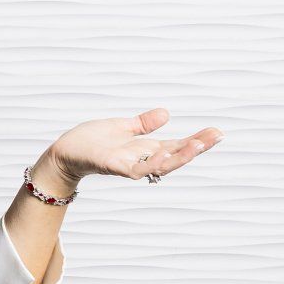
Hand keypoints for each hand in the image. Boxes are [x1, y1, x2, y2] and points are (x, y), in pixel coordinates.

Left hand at [47, 108, 222, 186]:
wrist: (66, 152)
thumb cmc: (91, 142)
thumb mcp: (123, 128)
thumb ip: (143, 124)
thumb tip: (166, 114)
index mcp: (145, 149)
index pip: (177, 145)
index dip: (197, 141)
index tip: (217, 132)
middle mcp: (141, 159)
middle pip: (176, 155)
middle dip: (198, 147)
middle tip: (218, 136)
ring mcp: (130, 165)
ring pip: (161, 165)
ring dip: (181, 156)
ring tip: (199, 144)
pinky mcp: (115, 167)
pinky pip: (138, 169)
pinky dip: (152, 163)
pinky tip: (165, 154)